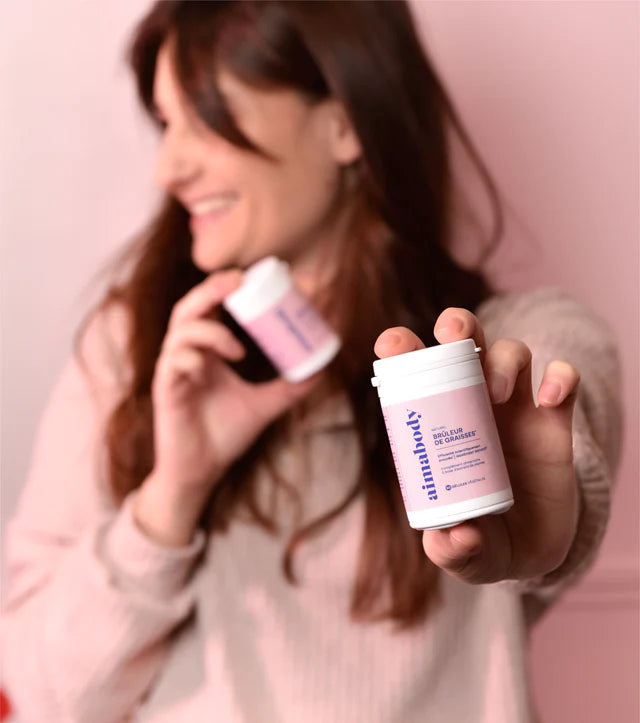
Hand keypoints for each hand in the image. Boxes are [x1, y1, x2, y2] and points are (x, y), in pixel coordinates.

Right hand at [135, 269, 318, 545]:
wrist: (202, 472)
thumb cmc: (225, 435)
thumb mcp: (264, 405)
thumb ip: (290, 387)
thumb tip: (322, 369)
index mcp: (207, 352)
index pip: (210, 308)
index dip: (224, 287)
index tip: (253, 277)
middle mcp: (188, 355)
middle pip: (189, 308)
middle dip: (211, 289)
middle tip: (239, 282)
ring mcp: (174, 371)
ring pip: (180, 331)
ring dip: (209, 331)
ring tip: (238, 349)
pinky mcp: (165, 390)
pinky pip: (172, 362)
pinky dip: (190, 358)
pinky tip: (207, 368)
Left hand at [374, 307, 580, 584]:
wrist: (537, 550)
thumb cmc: (486, 540)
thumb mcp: (467, 554)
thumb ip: (453, 551)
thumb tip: (453, 538)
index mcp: (438, 423)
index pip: (415, 373)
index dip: (402, 349)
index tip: (391, 346)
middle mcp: (474, 404)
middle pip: (465, 343)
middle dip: (457, 326)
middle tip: (451, 337)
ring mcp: (517, 408)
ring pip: (511, 352)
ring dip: (502, 359)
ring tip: (499, 393)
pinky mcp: (555, 420)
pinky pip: (564, 379)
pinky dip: (560, 377)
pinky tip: (551, 399)